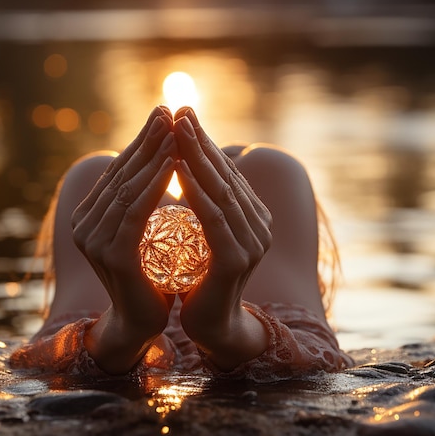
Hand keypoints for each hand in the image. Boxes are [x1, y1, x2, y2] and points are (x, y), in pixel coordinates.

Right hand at [71, 106, 176, 372]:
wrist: (142, 320)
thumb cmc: (149, 271)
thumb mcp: (142, 228)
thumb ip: (140, 198)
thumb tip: (157, 160)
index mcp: (90, 215)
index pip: (119, 170)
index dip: (141, 140)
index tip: (163, 114)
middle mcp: (85, 224)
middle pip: (122, 173)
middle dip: (147, 139)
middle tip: (168, 111)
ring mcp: (95, 239)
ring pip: (129, 187)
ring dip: (154, 155)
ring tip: (174, 131)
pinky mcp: (113, 254)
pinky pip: (137, 210)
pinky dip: (156, 183)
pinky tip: (174, 163)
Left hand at [173, 107, 272, 369]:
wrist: (210, 325)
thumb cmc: (199, 276)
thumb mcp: (202, 232)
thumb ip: (203, 202)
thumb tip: (183, 164)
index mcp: (251, 215)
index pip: (225, 171)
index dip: (203, 141)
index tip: (181, 113)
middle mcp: (258, 224)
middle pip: (224, 174)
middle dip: (200, 140)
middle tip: (179, 110)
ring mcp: (251, 242)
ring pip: (220, 190)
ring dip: (197, 157)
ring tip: (176, 129)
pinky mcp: (236, 259)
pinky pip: (213, 218)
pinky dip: (196, 190)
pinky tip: (179, 168)